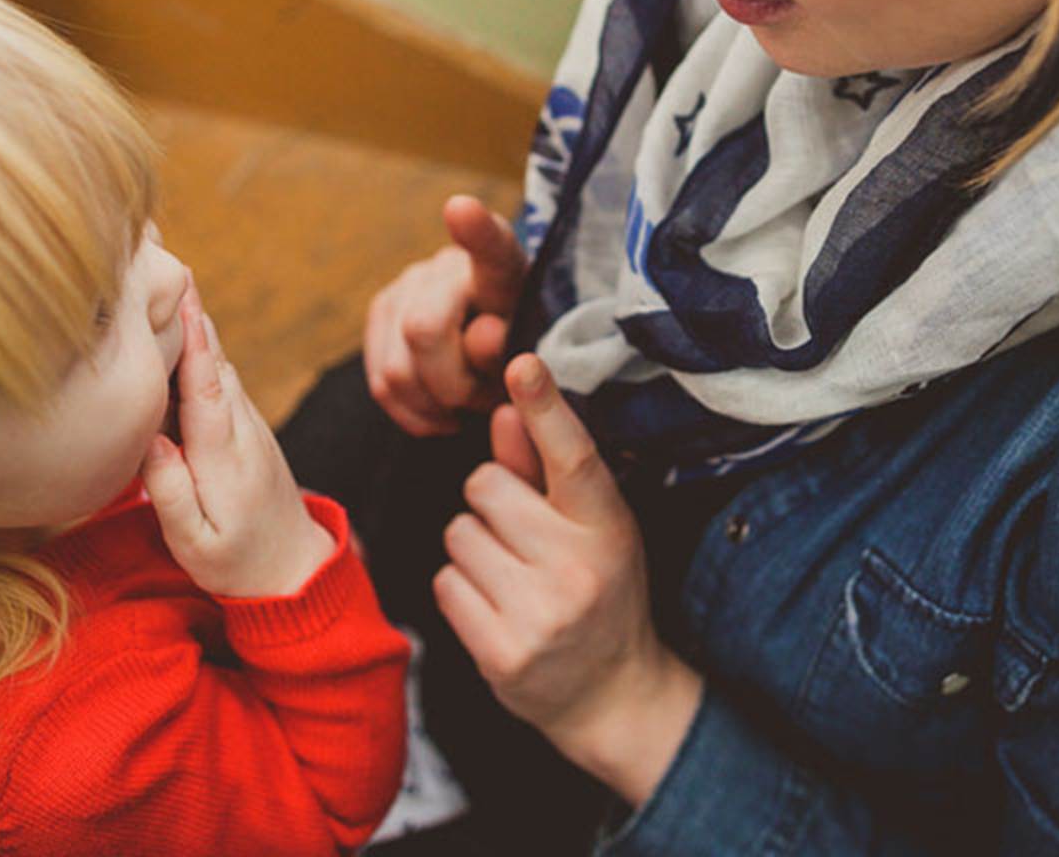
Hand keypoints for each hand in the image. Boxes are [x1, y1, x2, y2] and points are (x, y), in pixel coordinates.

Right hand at [144, 280, 335, 597]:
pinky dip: (200, 348)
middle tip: (156, 258)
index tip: (179, 294)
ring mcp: (247, 425)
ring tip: (163, 276)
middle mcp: (240, 429)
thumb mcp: (195, 543)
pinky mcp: (244, 428)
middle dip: (189, 313)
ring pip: (217, 366)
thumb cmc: (237, 563)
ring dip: (194, 323)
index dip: (194, 339)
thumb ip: (170, 492)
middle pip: (212, 361)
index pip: (206, 386)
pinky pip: (219, 379)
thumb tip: (147, 440)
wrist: (293, 569)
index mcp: (224, 456)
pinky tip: (179, 326)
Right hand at [363, 195, 526, 435]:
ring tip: (467, 403)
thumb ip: (509, 346)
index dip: (475, 230)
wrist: (499, 344)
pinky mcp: (380, 312)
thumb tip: (481, 335)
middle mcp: (446, 265)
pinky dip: (413, 413)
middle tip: (484, 398)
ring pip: (395, 371)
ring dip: (434, 405)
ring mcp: (406, 284)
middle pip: (421, 331)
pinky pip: (380, 385)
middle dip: (453, 386)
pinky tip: (441, 412)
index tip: (461, 209)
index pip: (490, 246)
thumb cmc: (521, 348)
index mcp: (501, 268)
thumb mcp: (529, 354)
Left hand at [432, 355, 702, 806]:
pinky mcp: (502, 653)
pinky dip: (462, 590)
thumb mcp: (591, 527)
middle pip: (485, 486)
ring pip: (458, 533)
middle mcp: (578, 568)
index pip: (572, 457)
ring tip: (512, 576)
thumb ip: (543, 469)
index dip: (545, 407)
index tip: (522, 363)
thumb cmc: (599, 590)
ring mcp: (540, 614)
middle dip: (491, 503)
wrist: (613, 695)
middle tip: (523, 538)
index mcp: (608, 527)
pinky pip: (445, 584)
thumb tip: (506, 407)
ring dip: (473, 549)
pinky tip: (497, 608)